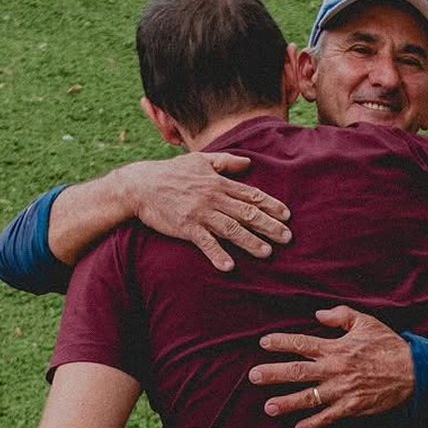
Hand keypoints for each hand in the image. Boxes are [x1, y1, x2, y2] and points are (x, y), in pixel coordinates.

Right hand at [119, 152, 291, 271]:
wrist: (140, 185)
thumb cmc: (171, 172)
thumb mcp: (200, 160)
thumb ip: (225, 161)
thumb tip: (248, 162)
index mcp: (218, 183)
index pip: (251, 194)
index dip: (271, 205)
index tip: (287, 216)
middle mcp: (213, 197)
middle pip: (247, 213)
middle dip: (269, 226)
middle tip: (287, 238)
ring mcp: (200, 213)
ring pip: (231, 229)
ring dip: (250, 242)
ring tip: (267, 253)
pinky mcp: (186, 227)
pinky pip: (205, 243)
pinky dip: (217, 254)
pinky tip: (229, 266)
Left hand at [248, 306, 413, 427]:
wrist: (413, 371)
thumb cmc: (388, 345)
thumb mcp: (366, 322)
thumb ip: (340, 316)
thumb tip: (318, 315)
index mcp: (336, 347)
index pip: (302, 343)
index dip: (281, 342)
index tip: (263, 343)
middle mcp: (334, 369)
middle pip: (298, 371)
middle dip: (274, 373)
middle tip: (253, 376)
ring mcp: (342, 390)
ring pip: (309, 397)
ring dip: (288, 402)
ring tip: (269, 407)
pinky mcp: (352, 406)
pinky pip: (329, 417)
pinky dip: (314, 425)